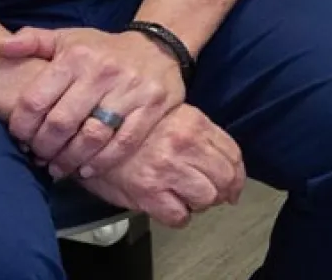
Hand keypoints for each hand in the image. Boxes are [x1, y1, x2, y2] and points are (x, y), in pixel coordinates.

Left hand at [0, 25, 186, 179]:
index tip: (21, 138)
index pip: (35, 100)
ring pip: (91, 137)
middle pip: (61, 123)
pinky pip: (123, 144)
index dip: (21, 127)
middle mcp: (103, 71)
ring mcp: (130, 90)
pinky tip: (86, 169)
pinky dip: (101, 162)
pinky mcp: (152, 107)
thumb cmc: (102, 50)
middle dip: (44, 147)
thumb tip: (0, 47)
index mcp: (76, 56)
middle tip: (39, 157)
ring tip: (58, 167)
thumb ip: (32, 41)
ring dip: (69, 159)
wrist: (157, 47)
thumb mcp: (67, 39)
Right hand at [76, 104, 244, 229]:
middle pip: (225, 178)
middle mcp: (184, 145)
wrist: (93, 133)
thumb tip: (225, 159)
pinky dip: (179, 216)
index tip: (234, 182)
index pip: (233, 154)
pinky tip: (171, 206)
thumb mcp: (173, 115)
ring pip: (206, 198)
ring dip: (201, 202)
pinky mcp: (149, 193)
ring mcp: (167, 170)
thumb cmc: (132, 125)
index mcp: (194, 123)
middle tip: (215, 194)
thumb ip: (200, 133)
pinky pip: (179, 216)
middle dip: (224, 190)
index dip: (237, 173)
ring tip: (189, 197)